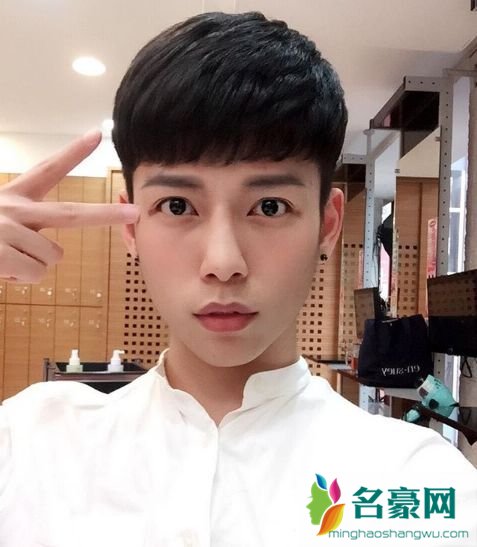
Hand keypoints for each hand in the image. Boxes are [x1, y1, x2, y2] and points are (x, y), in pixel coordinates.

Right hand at [0, 130, 138, 282]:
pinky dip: (20, 279)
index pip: (48, 169)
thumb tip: (50, 259)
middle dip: (106, 214)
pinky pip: (35, 273)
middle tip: (134, 210)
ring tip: (3, 260)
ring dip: (33, 266)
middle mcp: (12, 208)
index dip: (74, 152)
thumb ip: (25, 230)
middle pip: (70, 214)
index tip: (98, 134)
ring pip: (52, 257)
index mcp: (12, 196)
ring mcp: (6, 229)